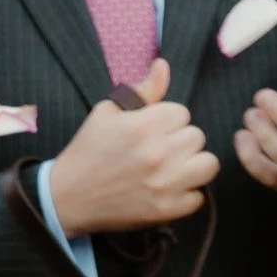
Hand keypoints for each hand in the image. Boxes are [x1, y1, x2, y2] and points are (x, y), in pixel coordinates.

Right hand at [44, 59, 217, 235]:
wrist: (68, 197)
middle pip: (197, 136)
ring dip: (193, 165)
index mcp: (142, 126)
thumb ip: (142, 90)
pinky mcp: (167, 210)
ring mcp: (164, 184)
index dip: (167, 120)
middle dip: (180, 140)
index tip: (152, 131)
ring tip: (173, 168)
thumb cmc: (89, 151)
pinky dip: (187, 194)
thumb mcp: (107, 113)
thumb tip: (163, 66)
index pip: (182, 113)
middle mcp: (158, 153)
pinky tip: (168, 189)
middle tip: (160, 150)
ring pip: (208, 164)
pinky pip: (199, 196)